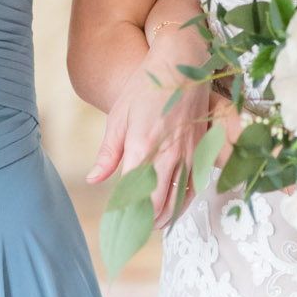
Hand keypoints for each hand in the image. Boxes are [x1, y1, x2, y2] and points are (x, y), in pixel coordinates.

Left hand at [86, 36, 218, 225]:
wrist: (182, 62)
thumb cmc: (146, 86)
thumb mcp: (118, 116)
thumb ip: (108, 153)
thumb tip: (94, 179)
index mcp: (141, 147)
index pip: (131, 195)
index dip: (123, 216)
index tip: (115, 228)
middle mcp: (167, 154)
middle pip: (158, 204)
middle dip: (144, 223)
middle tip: (133, 235)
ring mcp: (188, 153)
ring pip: (180, 198)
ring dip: (167, 216)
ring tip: (154, 226)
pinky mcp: (201, 148)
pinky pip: (196, 183)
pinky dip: (185, 200)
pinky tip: (177, 205)